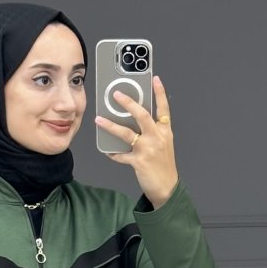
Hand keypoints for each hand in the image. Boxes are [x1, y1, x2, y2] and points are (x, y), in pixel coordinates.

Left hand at [94, 74, 179, 207]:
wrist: (167, 188)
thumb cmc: (164, 165)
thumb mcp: (164, 144)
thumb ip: (153, 131)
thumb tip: (134, 121)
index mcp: (165, 131)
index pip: (164, 108)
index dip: (160, 92)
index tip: (155, 79)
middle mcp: (157, 137)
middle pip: (142, 115)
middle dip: (128, 103)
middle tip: (116, 95)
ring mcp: (148, 149)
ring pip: (126, 133)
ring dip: (110, 126)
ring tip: (99, 119)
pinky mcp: (138, 161)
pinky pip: (121, 155)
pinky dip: (113, 153)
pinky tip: (107, 151)